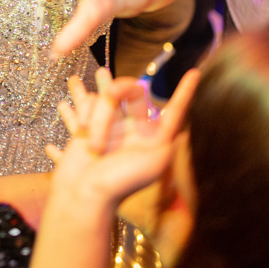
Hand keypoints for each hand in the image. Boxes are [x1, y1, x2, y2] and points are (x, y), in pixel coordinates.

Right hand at [46, 68, 200, 208]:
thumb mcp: (156, 161)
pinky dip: (82, 107)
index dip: (185, 91)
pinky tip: (74, 96)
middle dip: (115, 90)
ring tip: (100, 73)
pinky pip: (89, 103)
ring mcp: (111, 127)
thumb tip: (176, 113)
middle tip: (102, 101)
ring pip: (109, 95)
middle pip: (132, 92)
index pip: (174, 109)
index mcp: (154, 137)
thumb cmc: (122, 183)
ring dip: (102, 91)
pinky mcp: (88, 128)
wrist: (84, 194)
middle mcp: (135, 128)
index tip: (195, 74)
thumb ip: (167, 135)